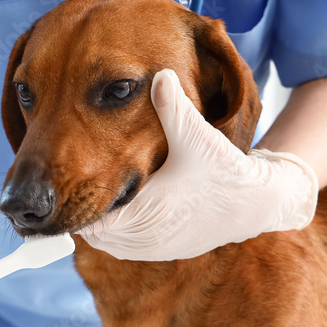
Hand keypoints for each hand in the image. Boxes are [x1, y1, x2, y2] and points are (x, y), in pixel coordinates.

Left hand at [81, 69, 318, 260]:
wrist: (255, 204)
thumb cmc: (225, 171)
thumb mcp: (198, 137)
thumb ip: (173, 108)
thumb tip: (159, 75)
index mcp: (148, 215)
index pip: (92, 215)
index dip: (78, 194)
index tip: (70, 173)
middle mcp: (146, 239)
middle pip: (93, 228)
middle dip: (86, 204)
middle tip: (72, 177)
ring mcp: (152, 250)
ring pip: (105, 239)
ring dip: (99, 217)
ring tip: (91, 188)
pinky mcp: (159, 252)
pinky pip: (121, 244)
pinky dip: (115, 227)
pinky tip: (116, 203)